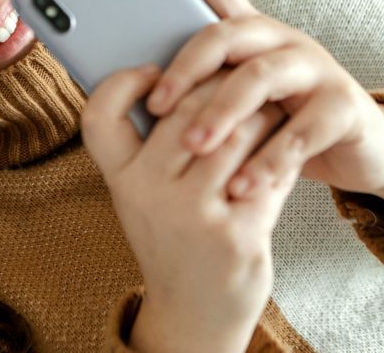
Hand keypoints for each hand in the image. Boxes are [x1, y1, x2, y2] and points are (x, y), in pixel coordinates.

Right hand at [82, 69, 291, 352]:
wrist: (194, 313)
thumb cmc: (173, 239)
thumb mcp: (146, 194)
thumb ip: (157, 144)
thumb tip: (194, 72)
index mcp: (120, 179)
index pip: (99, 115)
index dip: (122, 82)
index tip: (153, 72)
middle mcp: (147, 194)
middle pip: (187, 108)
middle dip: (222, 86)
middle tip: (241, 80)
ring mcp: (191, 216)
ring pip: (236, 133)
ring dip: (261, 115)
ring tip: (268, 112)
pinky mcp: (236, 235)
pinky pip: (268, 172)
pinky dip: (281, 156)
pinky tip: (284, 154)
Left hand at [142, 0, 383, 213]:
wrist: (360, 154)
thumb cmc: (284, 125)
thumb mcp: (243, 104)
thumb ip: (206, 92)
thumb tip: (137, 101)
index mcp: (253, 37)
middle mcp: (283, 41)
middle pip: (229, 34)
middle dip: (187, 68)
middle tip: (155, 105)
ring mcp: (317, 69)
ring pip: (263, 78)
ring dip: (223, 113)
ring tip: (193, 149)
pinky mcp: (344, 107)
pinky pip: (303, 131)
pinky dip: (269, 160)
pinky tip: (244, 186)